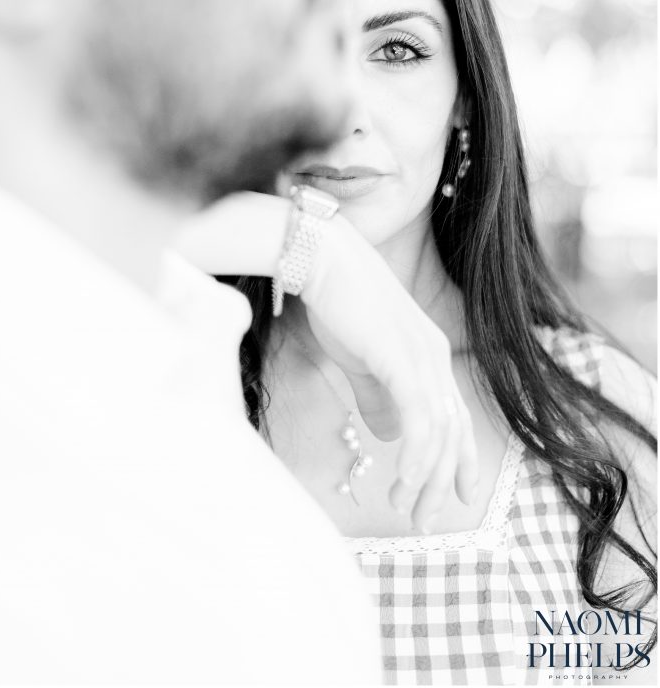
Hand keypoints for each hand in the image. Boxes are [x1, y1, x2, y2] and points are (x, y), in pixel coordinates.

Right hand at [170, 191, 478, 530]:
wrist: (319, 258)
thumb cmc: (334, 302)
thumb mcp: (358, 357)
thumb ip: (376, 394)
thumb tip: (387, 435)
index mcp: (428, 353)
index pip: (453, 416)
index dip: (457, 458)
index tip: (452, 496)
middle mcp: (435, 356)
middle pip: (452, 432)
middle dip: (441, 481)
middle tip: (424, 519)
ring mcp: (423, 357)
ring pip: (440, 434)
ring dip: (426, 478)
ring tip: (405, 510)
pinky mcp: (404, 360)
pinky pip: (420, 421)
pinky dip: (416, 457)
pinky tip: (400, 483)